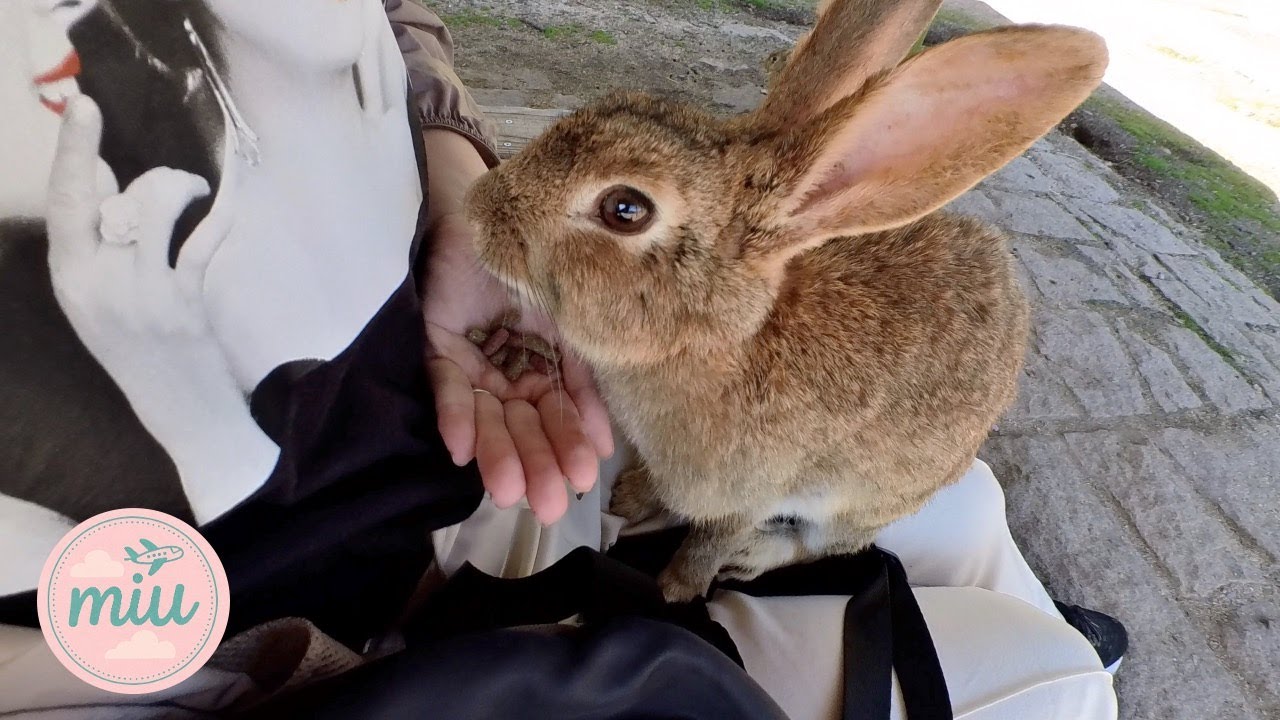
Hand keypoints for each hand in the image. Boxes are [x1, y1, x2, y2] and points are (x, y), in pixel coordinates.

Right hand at [45, 96, 277, 521]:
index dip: (70, 154)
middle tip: (96, 110)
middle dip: (93, 149)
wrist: (183, 413)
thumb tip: (98, 172)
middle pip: (98, 199)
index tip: (79, 110)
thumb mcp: (103, 299)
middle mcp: (97, 286)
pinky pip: (201, 241)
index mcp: (72, 282)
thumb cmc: (146, 350)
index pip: (63, 206)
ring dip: (175, 185)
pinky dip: (219, 216)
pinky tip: (227, 205)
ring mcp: (141, 295)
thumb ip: (98, 241)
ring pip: (152, 208)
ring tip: (194, 191)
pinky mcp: (183, 304)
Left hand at [424, 211, 613, 524]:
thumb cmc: (544, 257)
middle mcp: (506, 368)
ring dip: (496, 453)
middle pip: (520, 424)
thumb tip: (605, 444)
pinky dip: (454, 415)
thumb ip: (583, 380)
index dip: (569, 446)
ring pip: (485, 415)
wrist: (501, 205)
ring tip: (507, 492)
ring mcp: (471, 357)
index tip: (584, 481)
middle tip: (548, 506)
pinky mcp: (436, 342)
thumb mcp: (574, 322)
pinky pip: (445, 385)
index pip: (556, 414)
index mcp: (543, 364)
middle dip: (534, 464)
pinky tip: (462, 449)